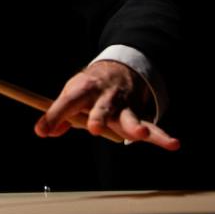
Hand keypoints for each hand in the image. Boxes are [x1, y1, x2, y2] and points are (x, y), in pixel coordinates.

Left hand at [34, 60, 179, 149]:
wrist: (119, 69)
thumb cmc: (89, 87)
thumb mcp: (71, 94)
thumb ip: (59, 115)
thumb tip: (47, 132)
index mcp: (84, 89)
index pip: (66, 103)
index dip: (53, 116)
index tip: (41, 131)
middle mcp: (105, 98)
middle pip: (101, 109)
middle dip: (98, 118)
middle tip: (94, 128)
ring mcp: (124, 106)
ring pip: (129, 118)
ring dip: (134, 126)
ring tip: (140, 134)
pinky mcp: (139, 115)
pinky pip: (152, 127)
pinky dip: (162, 137)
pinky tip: (173, 144)